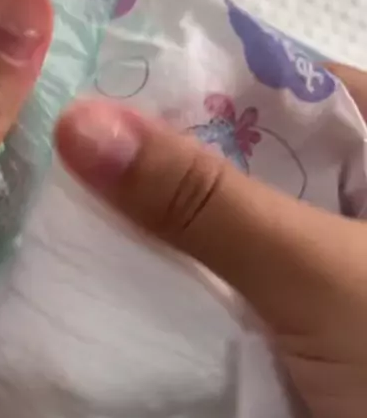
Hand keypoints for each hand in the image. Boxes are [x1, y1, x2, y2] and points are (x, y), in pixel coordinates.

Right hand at [55, 69, 366, 417]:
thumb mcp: (314, 272)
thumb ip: (203, 202)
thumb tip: (84, 126)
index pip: (298, 88)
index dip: (209, 79)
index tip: (115, 82)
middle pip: (263, 163)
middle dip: (179, 163)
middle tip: (77, 148)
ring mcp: (340, 278)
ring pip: (245, 236)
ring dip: (178, 237)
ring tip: (79, 208)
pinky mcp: (314, 338)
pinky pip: (242, 298)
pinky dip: (193, 296)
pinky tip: (122, 285)